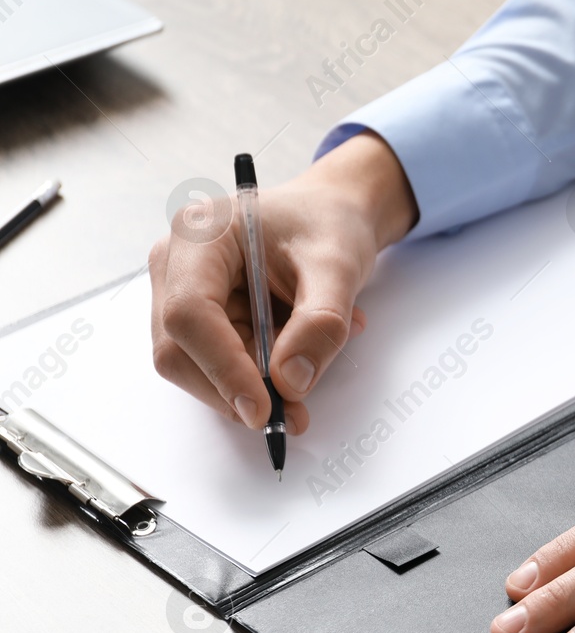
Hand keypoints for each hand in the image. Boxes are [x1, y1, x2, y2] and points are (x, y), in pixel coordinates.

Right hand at [148, 131, 417, 433]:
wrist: (332, 217)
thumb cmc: (329, 225)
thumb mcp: (340, 266)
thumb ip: (321, 322)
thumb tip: (292, 381)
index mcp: (200, 235)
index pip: (189, 313)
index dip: (223, 368)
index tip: (263, 408)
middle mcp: (176, 265)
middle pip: (180, 349)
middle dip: (234, 389)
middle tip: (293, 416)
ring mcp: (182, 294)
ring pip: (197, 366)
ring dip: (252, 386)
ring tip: (310, 367)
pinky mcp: (202, 320)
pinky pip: (220, 364)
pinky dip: (259, 376)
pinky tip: (298, 356)